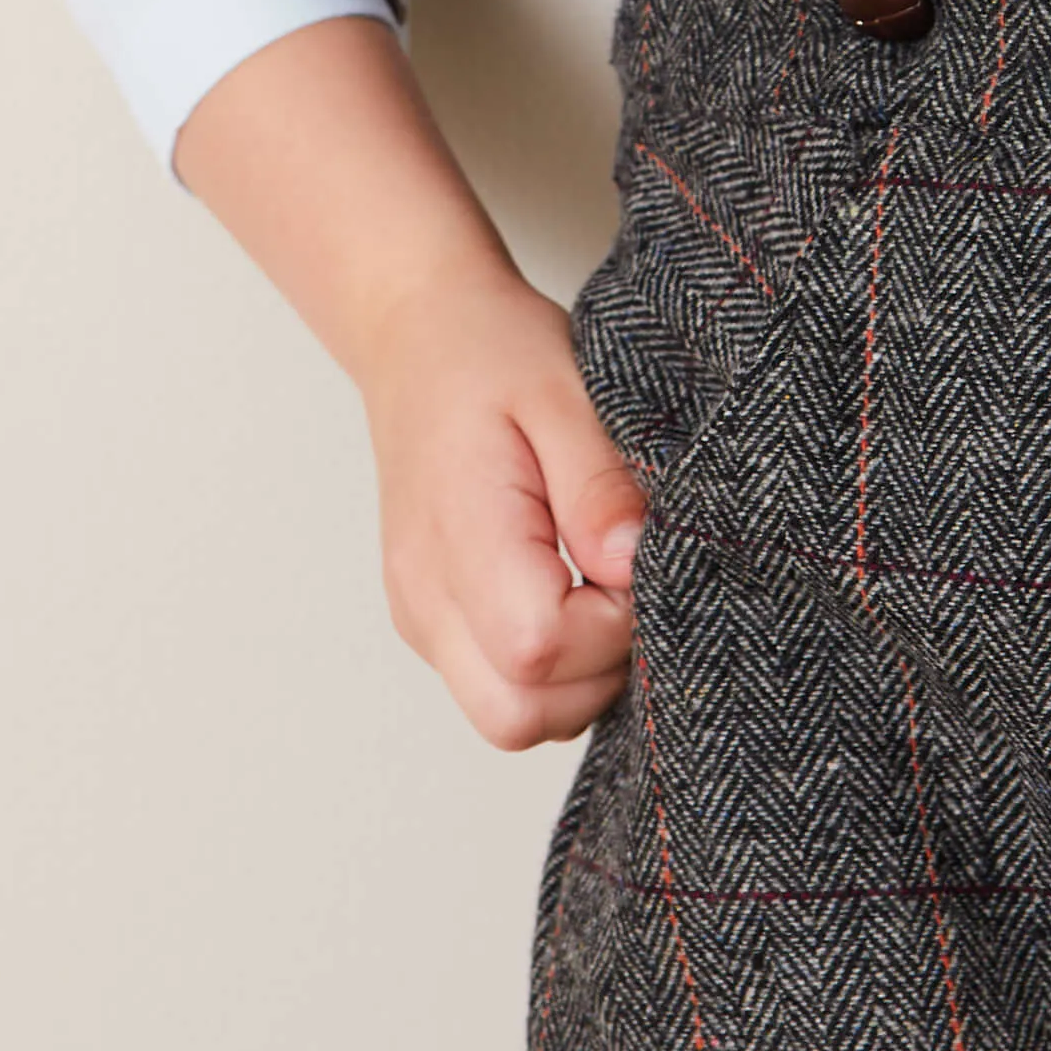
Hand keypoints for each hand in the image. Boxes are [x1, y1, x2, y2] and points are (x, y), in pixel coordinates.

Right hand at [357, 261, 646, 748]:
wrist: (417, 332)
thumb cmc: (489, 351)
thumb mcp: (564, 390)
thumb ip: (599, 486)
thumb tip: (631, 568)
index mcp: (457, 534)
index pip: (539, 648)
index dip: (612, 626)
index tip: (633, 559)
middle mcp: (425, 593)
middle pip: (516, 715)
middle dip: (596, 674)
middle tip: (623, 586)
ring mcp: (420, 615)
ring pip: (507, 718)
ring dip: (574, 680)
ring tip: (598, 586)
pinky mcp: (429, 619)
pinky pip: (494, 688)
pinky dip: (545, 671)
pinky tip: (568, 593)